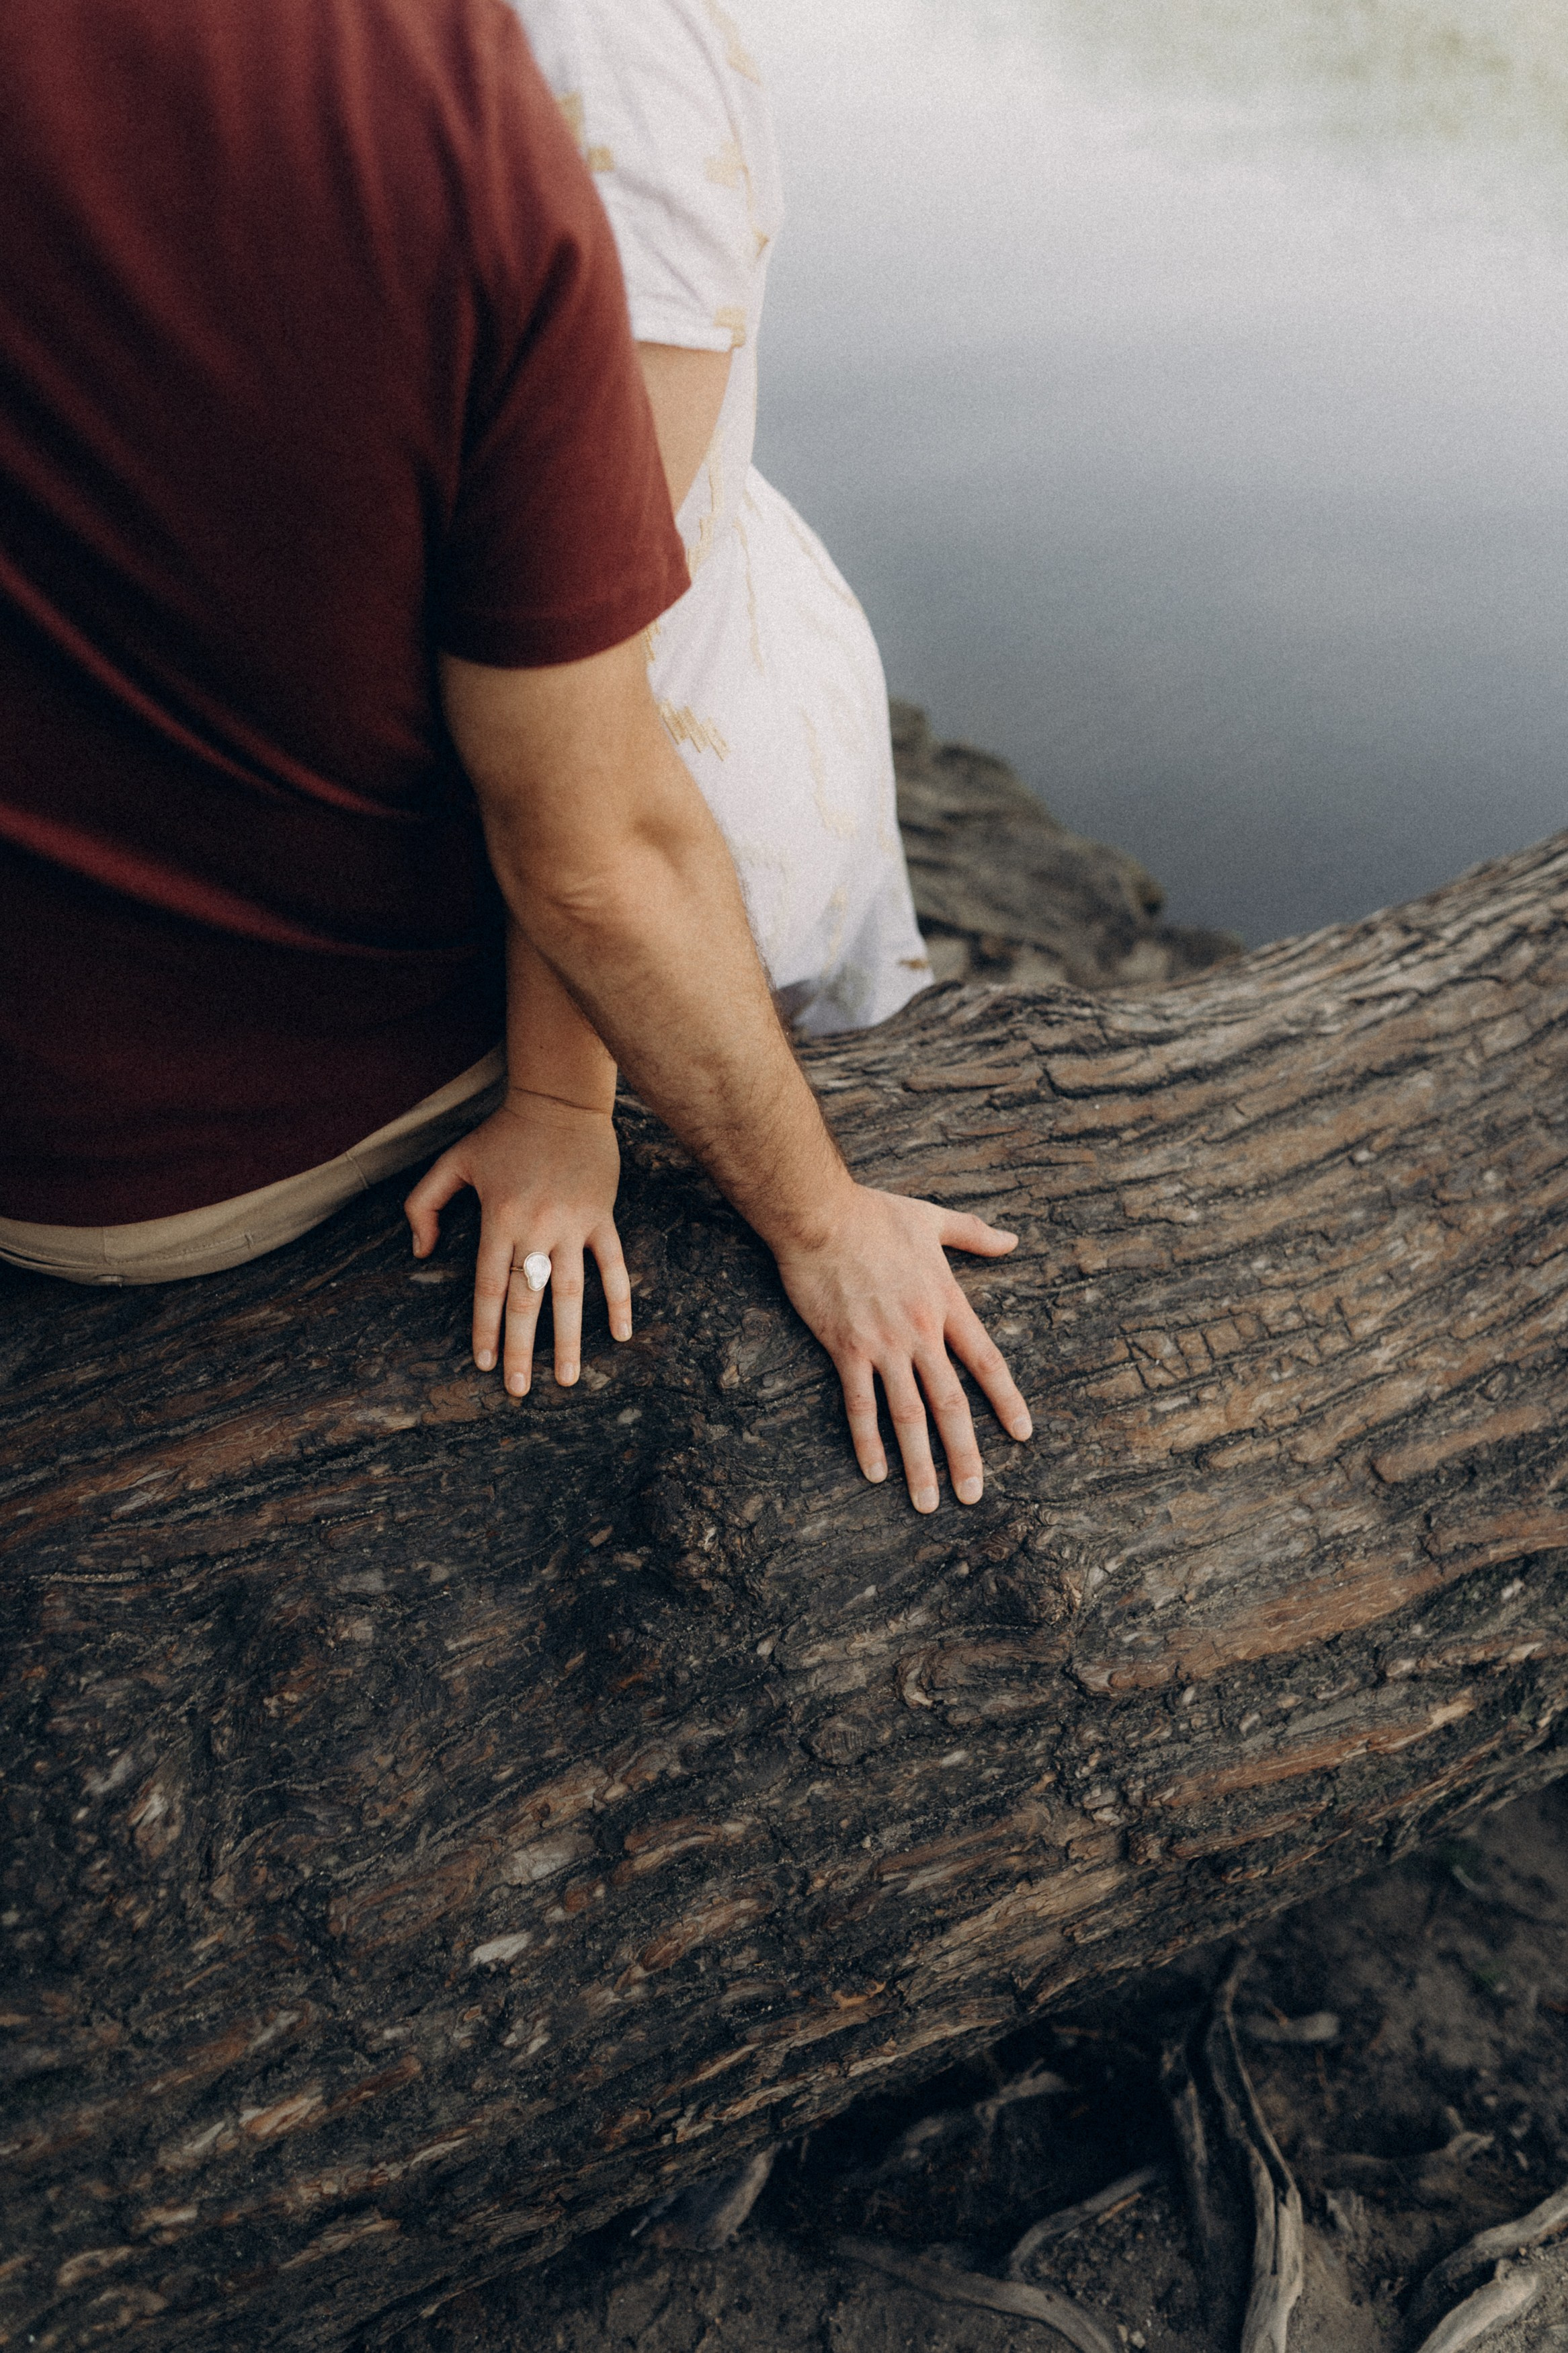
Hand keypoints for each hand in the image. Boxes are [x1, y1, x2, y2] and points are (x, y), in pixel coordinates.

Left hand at [404, 1091, 631, 1392]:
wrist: (560, 1100)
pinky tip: (620, 1335)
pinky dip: (619, 1299)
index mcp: (498, 1219)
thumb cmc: (503, 1133)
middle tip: (520, 1389)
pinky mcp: (601, 1217)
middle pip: (526, 1300)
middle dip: (521, 1348)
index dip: (484, 1328)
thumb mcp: (452, 1161)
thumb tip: (420, 1253)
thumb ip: (424, 1205)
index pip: (488, 1287)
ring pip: (571, 1293)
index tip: (484, 1365)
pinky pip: (613, 1265)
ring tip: (567, 1379)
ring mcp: (572, 1224)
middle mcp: (535, 1228)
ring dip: (568, 1338)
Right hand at [772, 1185, 1030, 1511]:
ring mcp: (884, 1345)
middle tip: (973, 1496)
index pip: (987, 1361)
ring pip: (908, 1415)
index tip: (1023, 1436)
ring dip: (919, 1463)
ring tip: (928, 1502)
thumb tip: (1012, 1240)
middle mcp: (921, 1332)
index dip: (1006, 1401)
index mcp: (946, 1303)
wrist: (820, 1215)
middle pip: (951, 1403)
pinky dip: (868, 1441)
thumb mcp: (933, 1219)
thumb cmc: (874, 1213)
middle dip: (965, 1453)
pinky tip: (875, 1472)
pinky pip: (860, 1405)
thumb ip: (975, 1235)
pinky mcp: (846, 1350)